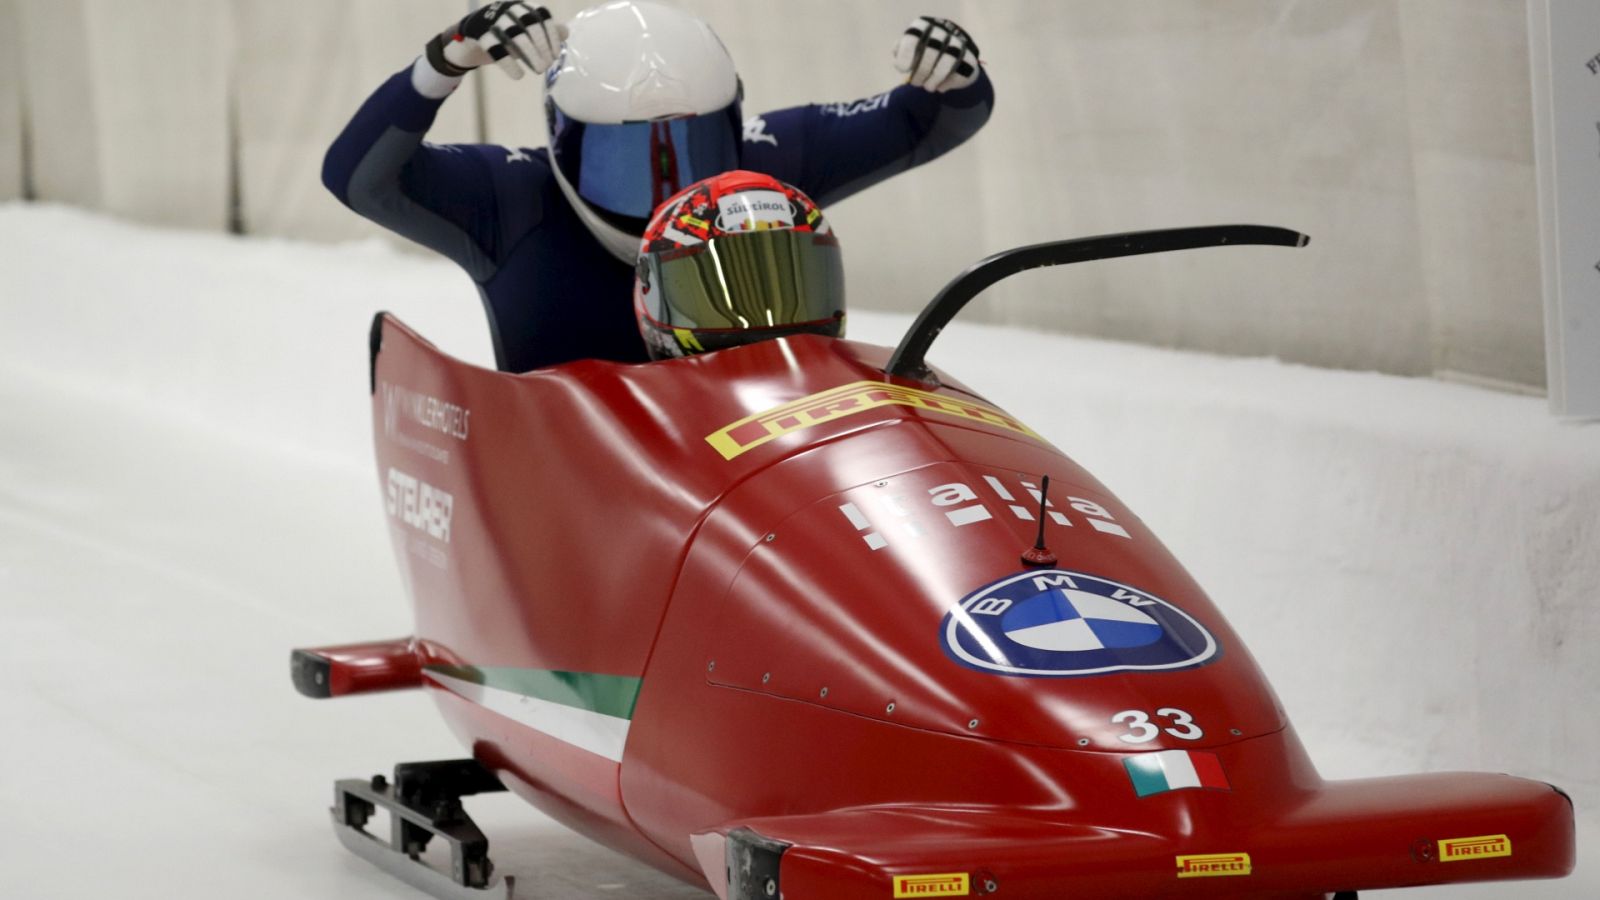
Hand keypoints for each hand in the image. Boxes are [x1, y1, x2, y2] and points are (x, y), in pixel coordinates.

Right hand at [425, 2, 566, 80]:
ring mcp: (490, 18)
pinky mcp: (476, 32)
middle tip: (547, 66)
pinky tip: (518, 75)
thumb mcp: (524, 35)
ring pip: (514, 34)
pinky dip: (508, 62)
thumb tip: (566, 32)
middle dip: (542, 45)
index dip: (551, 34)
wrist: (466, 42)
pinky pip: (495, 47)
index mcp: (519, 6)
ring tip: (539, 71)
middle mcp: (505, 8)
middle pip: (529, 24)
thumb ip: (545, 32)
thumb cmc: (501, 38)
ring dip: (530, 53)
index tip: (556, 55)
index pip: (541, 14)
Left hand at [893, 16, 980, 92]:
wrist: (953, 57)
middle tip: (915, 83)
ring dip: (935, 77)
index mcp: (924, 27)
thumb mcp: (911, 48)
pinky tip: (941, 88)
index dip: (907, 54)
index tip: (903, 70)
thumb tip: (897, 54)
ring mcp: (958, 45)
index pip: (914, 37)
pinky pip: (959, 72)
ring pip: (948, 60)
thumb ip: (901, 49)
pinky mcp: (969, 60)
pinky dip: (948, 83)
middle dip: (922, 70)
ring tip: (928, 88)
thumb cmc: (925, 51)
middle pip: (932, 49)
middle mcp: (943, 32)